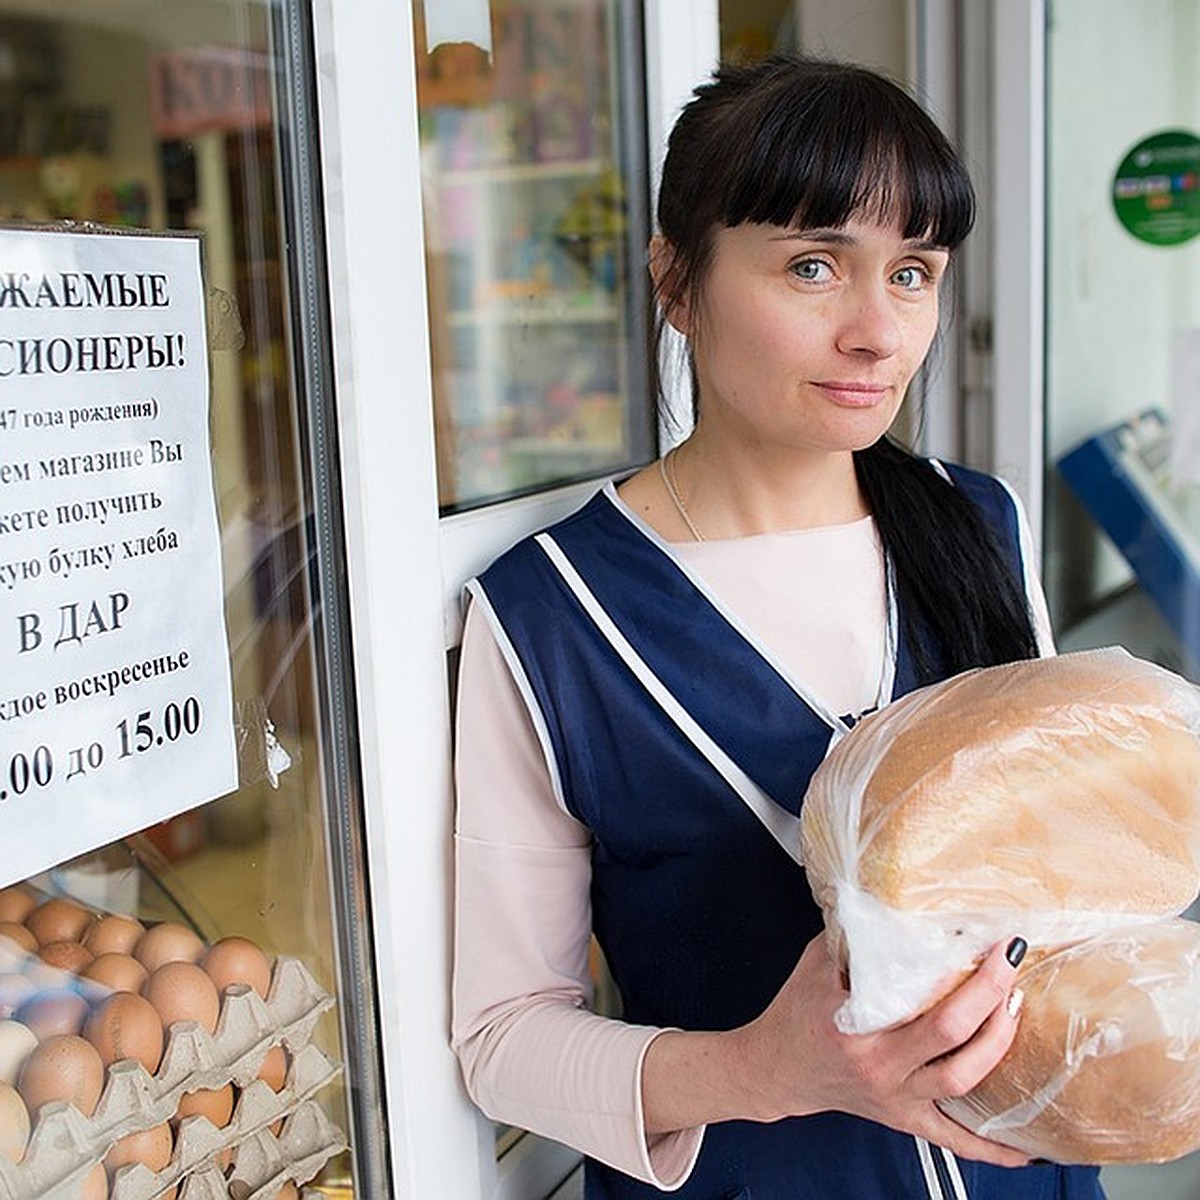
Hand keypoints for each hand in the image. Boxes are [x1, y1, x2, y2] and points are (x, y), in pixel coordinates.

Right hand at [729, 932, 1029, 1167]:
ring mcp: (895, 1097)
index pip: (911, 993)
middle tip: (1008, 961)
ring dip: (996, 1044)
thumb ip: (852, 932)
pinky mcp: (903, 1118)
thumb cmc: (795, 1012)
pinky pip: (952, 1140)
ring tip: (1014, 1007)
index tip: (981, 938)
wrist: (774, 1067)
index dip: (951, 966)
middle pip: (949, 1034)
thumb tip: (885, 893)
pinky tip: (1024, 1150)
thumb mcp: (816, 962)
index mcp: (853, 1025)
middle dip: (988, 995)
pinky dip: (990, 1148)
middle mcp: (878, 1064)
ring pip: (961, 1080)